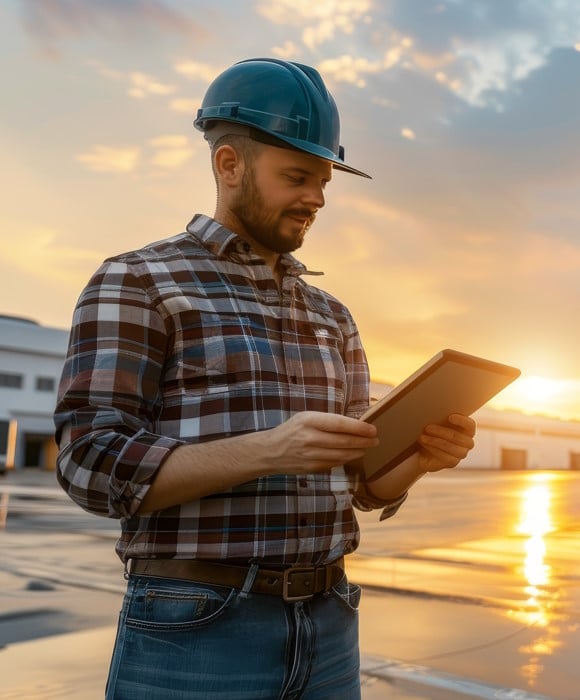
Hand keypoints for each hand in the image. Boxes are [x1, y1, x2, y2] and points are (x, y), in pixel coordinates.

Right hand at [263, 411, 378, 474]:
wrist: (269, 451)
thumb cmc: (292, 430)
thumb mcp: (306, 417)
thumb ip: (327, 421)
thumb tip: (354, 424)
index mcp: (309, 421)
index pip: (340, 424)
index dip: (359, 428)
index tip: (372, 430)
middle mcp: (310, 438)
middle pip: (344, 441)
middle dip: (364, 441)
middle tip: (375, 440)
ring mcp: (310, 455)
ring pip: (342, 455)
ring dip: (358, 452)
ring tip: (367, 448)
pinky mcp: (311, 468)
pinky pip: (334, 464)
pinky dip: (346, 459)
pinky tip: (353, 455)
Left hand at [417, 413, 475, 472]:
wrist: (423, 449)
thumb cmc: (432, 431)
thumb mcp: (436, 422)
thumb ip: (439, 416)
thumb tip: (432, 409)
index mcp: (466, 429)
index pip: (470, 425)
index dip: (462, 421)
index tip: (450, 417)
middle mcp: (467, 442)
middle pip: (459, 437)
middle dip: (442, 432)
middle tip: (427, 427)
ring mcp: (461, 454)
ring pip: (452, 448)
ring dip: (436, 441)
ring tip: (422, 437)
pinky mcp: (452, 463)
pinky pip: (446, 457)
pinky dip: (434, 449)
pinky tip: (425, 444)